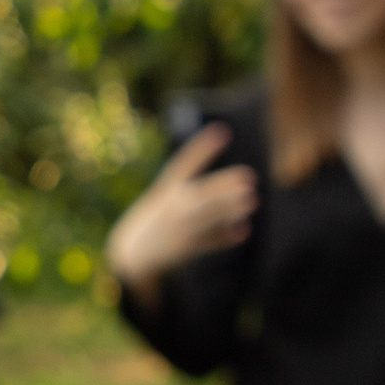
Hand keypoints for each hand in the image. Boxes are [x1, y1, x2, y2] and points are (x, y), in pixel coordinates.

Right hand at [105, 124, 257, 294]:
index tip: (223, 131)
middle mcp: (174, 207)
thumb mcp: (164, 198)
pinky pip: (209, 242)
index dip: (204, 147)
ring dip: (231, 209)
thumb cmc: (153, 220)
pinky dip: (226, 237)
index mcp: (166, 190)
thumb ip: (191, 190)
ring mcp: (180, 228)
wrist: (132, 253)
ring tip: (252, 201)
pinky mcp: (184, 249)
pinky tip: (243, 230)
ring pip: (210, 217)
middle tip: (249, 178)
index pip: (186, 163)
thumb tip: (218, 179)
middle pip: (202, 194)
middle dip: (225, 187)